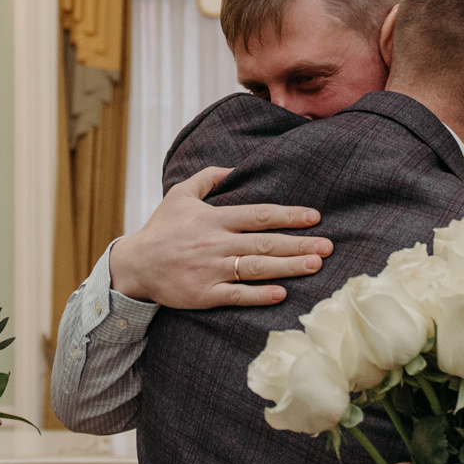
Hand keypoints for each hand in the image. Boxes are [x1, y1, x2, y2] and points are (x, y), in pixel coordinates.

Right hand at [108, 168, 330, 309]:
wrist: (134, 266)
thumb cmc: (161, 229)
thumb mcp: (180, 194)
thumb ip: (209, 177)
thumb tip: (237, 168)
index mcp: (213, 218)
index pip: (258, 215)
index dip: (288, 215)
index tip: (314, 217)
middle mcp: (215, 243)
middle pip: (265, 242)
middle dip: (299, 244)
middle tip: (329, 247)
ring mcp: (211, 270)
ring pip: (256, 268)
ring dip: (288, 267)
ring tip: (315, 266)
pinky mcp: (204, 295)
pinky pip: (237, 295)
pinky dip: (260, 295)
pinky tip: (282, 293)